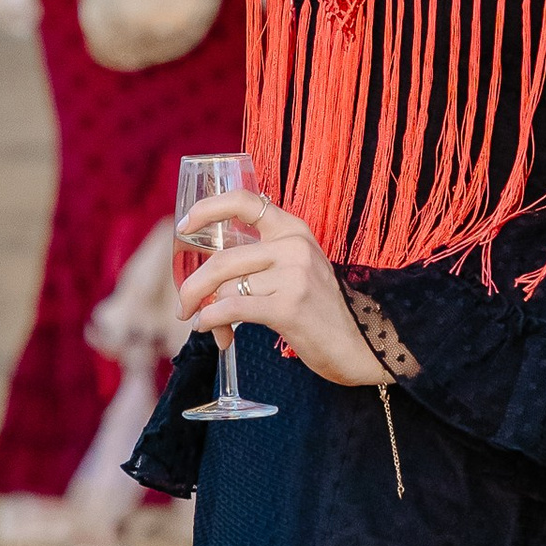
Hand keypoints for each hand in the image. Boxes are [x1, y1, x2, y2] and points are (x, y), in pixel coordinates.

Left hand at [173, 191, 382, 387]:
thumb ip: (262, 261)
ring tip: (206, 325)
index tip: (185, 224)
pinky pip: (232, 308)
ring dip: (205, 310)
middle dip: (192, 286)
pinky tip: (210, 330)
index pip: (245, 201)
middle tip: (183, 305)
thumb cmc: (322, 311)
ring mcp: (293, 276)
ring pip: (225, 286)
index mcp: (295, 230)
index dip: (208, 208)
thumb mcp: (299, 270)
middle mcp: (294, 247)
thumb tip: (207, 279)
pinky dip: (211, 320)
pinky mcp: (288, 307)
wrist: (361, 344)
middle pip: (223, 258)